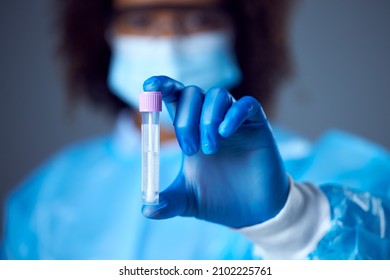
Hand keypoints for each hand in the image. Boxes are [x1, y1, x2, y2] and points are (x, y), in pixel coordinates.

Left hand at [142, 76, 288, 227]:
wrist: (252, 212)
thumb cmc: (218, 199)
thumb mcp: (187, 201)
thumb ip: (166, 202)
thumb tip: (145, 210)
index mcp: (191, 131)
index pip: (174, 97)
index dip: (162, 86)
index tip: (148, 87)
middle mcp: (210, 120)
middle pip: (191, 94)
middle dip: (185, 120)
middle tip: (190, 150)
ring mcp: (234, 121)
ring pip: (217, 95)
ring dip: (207, 119)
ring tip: (210, 149)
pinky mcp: (257, 126)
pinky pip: (247, 105)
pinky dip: (233, 114)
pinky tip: (225, 133)